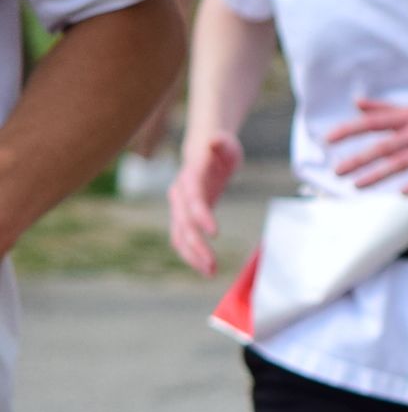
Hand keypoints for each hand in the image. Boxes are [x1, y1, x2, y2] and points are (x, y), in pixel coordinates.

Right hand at [168, 131, 241, 276]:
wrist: (202, 154)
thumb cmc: (219, 150)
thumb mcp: (225, 144)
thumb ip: (221, 144)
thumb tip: (215, 140)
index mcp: (190, 177)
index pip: (193, 198)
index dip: (201, 215)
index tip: (214, 233)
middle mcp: (179, 194)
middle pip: (184, 223)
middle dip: (197, 244)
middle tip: (213, 264)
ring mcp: (178, 208)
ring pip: (180, 235)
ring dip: (193, 256)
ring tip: (211, 272)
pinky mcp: (183, 218)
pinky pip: (182, 239)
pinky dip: (192, 255)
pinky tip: (207, 269)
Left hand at [325, 98, 407, 192]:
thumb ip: (385, 109)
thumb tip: (356, 103)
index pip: (375, 122)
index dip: (351, 130)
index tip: (328, 140)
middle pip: (385, 146)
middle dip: (359, 159)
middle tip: (336, 170)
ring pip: (403, 163)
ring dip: (378, 175)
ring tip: (356, 185)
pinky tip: (402, 193)